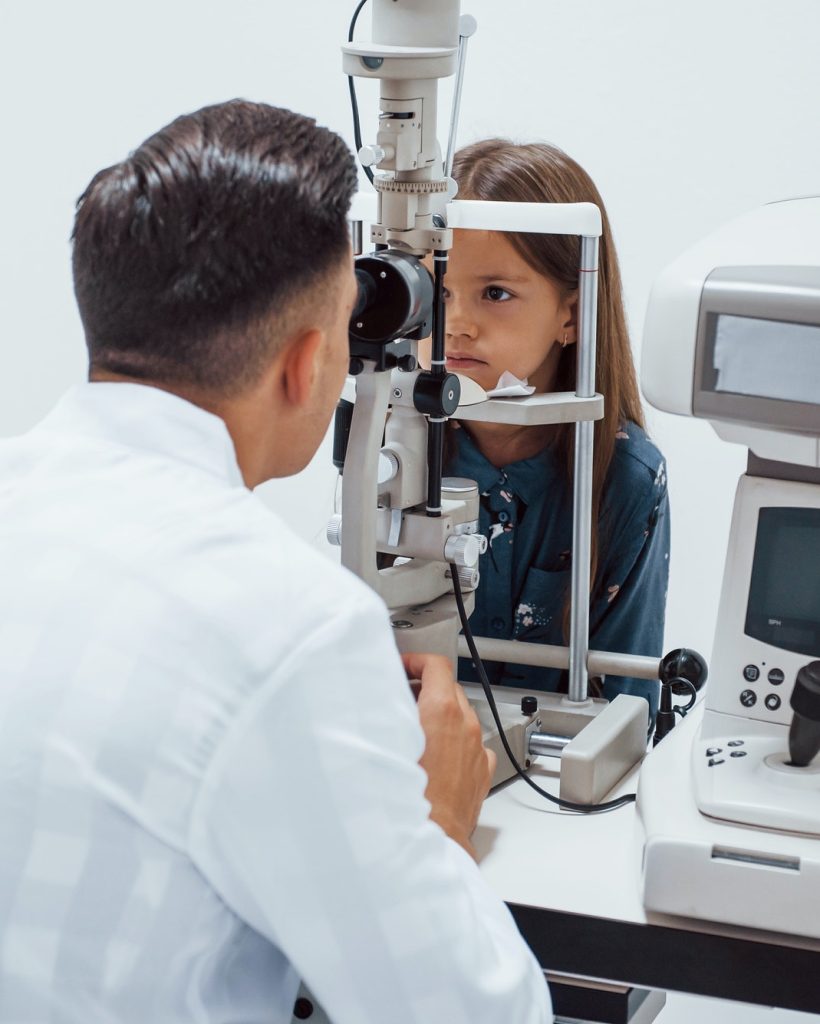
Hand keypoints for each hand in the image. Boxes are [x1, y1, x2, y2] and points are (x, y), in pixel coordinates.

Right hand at [401, 652, 495, 860]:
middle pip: (449, 688)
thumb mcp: (385, 744)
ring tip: (416, 728)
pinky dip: (455, 740)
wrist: (432, 838)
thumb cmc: (408, 799)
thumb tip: (374, 699)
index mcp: (442, 712)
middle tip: (402, 697)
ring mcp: (476, 747)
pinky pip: (470, 742)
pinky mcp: (482, 769)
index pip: (437, 665)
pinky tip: (436, 754)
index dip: (417, 661)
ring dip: (441, 714)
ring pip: (461, 715)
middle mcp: (465, 725)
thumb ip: (385, 714)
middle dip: (426, 687)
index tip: (404, 666)